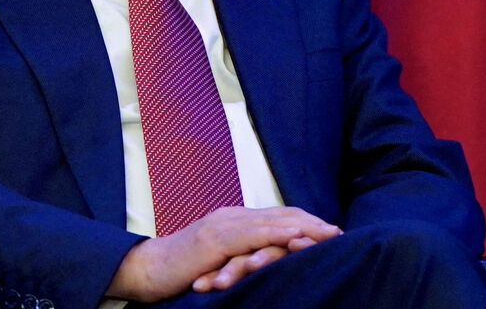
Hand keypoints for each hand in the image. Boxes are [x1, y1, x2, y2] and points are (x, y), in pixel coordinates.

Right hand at [105, 206, 341, 302]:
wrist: (147, 269)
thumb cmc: (181, 270)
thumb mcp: (219, 259)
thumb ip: (241, 254)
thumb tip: (266, 261)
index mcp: (234, 220)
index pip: (278, 217)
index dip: (305, 222)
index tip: (330, 232)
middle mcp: (232, 216)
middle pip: (281, 214)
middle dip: (312, 222)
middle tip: (339, 232)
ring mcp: (223, 225)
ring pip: (272, 221)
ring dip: (304, 227)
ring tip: (329, 233)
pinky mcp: (215, 239)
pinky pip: (253, 234)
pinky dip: (278, 234)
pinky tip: (297, 237)